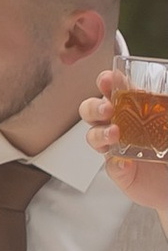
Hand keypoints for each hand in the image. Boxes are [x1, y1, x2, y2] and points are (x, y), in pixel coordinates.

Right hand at [83, 88, 167, 215]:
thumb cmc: (167, 150)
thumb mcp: (166, 124)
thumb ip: (163, 111)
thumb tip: (166, 100)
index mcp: (128, 109)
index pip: (111, 90)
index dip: (105, 82)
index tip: (107, 79)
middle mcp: (117, 126)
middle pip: (91, 111)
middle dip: (94, 107)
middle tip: (107, 109)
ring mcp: (115, 148)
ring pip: (93, 136)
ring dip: (100, 133)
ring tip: (114, 134)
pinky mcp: (119, 170)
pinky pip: (111, 166)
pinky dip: (116, 164)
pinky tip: (125, 162)